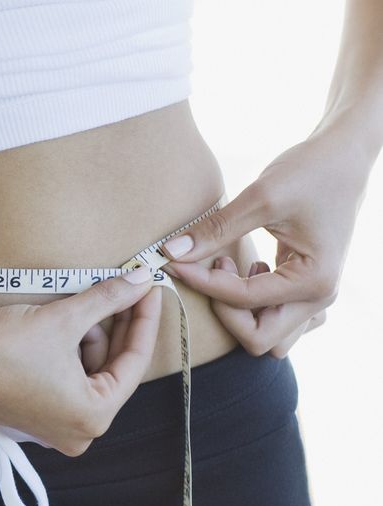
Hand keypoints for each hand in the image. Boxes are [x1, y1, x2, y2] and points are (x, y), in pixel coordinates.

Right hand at [0, 271, 163, 456]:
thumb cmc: (1, 346)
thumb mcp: (63, 318)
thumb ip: (108, 299)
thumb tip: (139, 281)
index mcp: (92, 416)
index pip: (134, 363)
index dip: (143, 320)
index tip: (148, 290)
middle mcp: (77, 433)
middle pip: (111, 371)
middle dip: (114, 330)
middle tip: (122, 291)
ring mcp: (52, 430)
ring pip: (88, 376)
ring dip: (87, 341)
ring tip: (78, 308)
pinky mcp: (32, 419)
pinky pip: (65, 384)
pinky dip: (68, 357)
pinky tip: (60, 327)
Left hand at [159, 122, 372, 356]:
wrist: (343, 156)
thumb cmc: (310, 171)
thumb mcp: (260, 197)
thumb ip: (215, 230)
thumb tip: (171, 252)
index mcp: (315, 281)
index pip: (244, 301)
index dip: (203, 284)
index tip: (175, 262)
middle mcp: (320, 297)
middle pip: (259, 339)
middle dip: (225, 313)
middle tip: (210, 270)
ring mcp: (316, 297)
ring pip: (269, 336)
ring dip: (241, 313)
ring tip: (230, 268)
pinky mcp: (306, 289)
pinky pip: (276, 318)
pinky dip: (253, 306)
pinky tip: (247, 269)